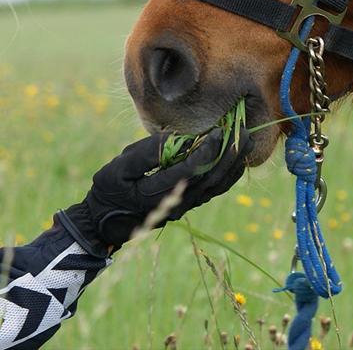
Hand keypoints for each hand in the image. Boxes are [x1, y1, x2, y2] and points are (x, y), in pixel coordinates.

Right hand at [59, 127, 247, 253]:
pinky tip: (237, 161)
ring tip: (246, 143)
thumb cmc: (109, 188)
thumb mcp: (119, 166)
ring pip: (215, 187)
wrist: (106, 220)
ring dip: (233, 164)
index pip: (189, 172)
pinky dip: (228, 176)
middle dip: (228, 155)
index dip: (206, 152)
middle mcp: (175, 203)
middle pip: (209, 179)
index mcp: (155, 192)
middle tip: (242, 132)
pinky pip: (213, 191)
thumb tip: (174, 139)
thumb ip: (146, 153)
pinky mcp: (187, 206)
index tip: (216, 132)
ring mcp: (183, 207)